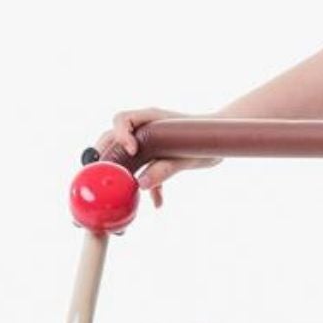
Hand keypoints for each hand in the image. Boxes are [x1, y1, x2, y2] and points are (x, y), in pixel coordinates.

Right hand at [95, 107, 222, 208]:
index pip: (123, 120)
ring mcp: (147, 143)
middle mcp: (145, 128)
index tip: (131, 152)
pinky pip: (142, 171)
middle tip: (102, 175)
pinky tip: (158, 203)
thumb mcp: (188, 156)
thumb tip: (141, 184)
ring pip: (122, 155)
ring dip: (118, 172)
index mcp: (151, 118)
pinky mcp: (154, 158)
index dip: (120, 135)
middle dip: (105, 156)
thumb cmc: (206, 140)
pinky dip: (146, 186)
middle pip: (113, 137)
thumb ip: (165, 168)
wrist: (221, 141)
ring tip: (116, 190)